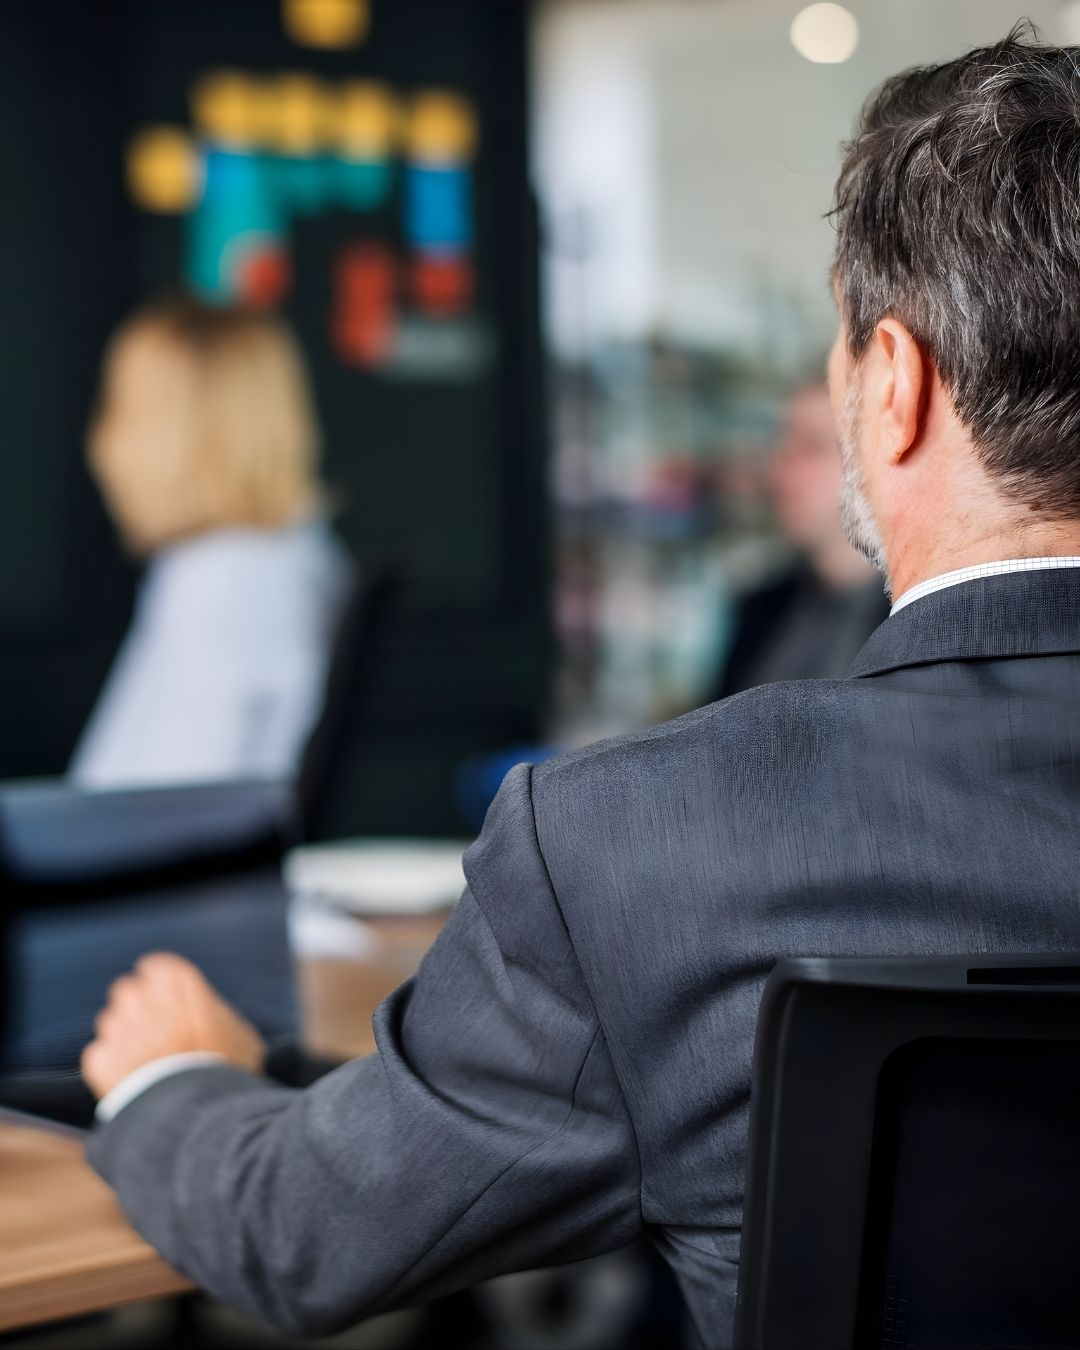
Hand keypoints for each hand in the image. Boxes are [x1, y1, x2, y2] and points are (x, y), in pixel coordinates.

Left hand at [81, 952, 265, 1099]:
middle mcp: (142, 996)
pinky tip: (133, 1084)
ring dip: (125, 1037)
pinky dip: (111, 1068)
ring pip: (111, 1022)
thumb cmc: (227, 1070)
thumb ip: (214, 1013)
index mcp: (178, 981)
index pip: (154, 967)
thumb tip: (209, 1016)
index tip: (169, 1004)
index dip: (160, 986)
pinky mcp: (100, 1060)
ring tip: (147, 1064)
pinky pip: (101, 1055)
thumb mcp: (239, 1033)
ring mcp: (117, 1027)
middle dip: (138, 1009)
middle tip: (157, 1034)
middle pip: (128, 991)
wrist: (199, 1112)